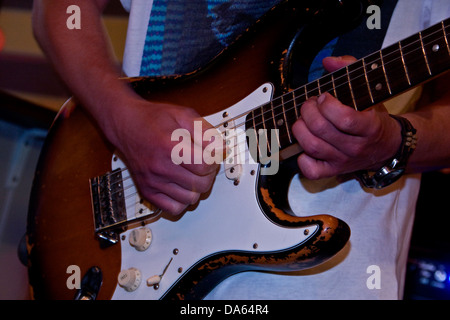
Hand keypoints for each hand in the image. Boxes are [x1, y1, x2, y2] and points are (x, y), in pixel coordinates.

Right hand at [105, 97, 219, 215]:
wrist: (125, 124)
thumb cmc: (153, 119)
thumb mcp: (184, 115)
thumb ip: (206, 131)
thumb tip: (220, 148)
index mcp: (171, 146)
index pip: (206, 165)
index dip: (213, 159)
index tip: (210, 154)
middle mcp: (160, 166)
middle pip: (201, 184)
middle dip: (208, 174)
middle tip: (203, 164)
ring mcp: (153, 181)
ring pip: (191, 199)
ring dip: (197, 188)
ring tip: (192, 174)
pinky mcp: (147, 191)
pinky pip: (174, 209)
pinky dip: (182, 201)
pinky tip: (181, 186)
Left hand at [292, 56, 401, 179]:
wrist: (388, 148)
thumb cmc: (374, 118)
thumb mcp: (369, 91)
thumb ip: (350, 70)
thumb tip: (328, 61)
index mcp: (370, 127)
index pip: (345, 119)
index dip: (328, 105)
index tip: (324, 97)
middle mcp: (356, 147)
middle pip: (322, 130)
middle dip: (308, 112)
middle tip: (309, 105)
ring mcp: (343, 161)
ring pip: (312, 147)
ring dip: (300, 129)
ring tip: (303, 119)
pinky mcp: (333, 171)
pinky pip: (312, 170)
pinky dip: (302, 158)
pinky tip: (304, 145)